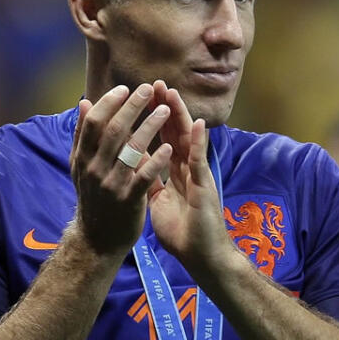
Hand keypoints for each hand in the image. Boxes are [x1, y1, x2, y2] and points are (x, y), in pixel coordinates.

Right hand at [71, 83, 172, 254]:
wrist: (97, 239)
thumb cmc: (94, 197)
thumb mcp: (81, 167)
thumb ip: (83, 136)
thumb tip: (85, 104)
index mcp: (82, 158)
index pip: (94, 122)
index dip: (110, 103)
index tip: (126, 88)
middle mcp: (94, 168)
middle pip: (114, 130)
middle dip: (132, 107)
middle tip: (149, 89)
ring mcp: (111, 184)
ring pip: (131, 149)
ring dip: (149, 126)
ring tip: (164, 110)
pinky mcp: (129, 199)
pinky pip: (144, 176)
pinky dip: (156, 159)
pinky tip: (169, 146)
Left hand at [146, 83, 230, 277]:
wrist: (201, 256)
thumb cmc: (183, 232)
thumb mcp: (157, 201)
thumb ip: (149, 180)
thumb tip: (133, 165)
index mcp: (175, 171)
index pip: (162, 138)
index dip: (152, 117)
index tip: (139, 97)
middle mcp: (187, 169)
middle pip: (175, 132)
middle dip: (164, 107)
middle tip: (154, 83)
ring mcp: (198, 175)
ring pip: (188, 139)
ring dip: (181, 115)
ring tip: (172, 93)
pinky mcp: (205, 186)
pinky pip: (200, 161)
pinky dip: (200, 142)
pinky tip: (198, 125)